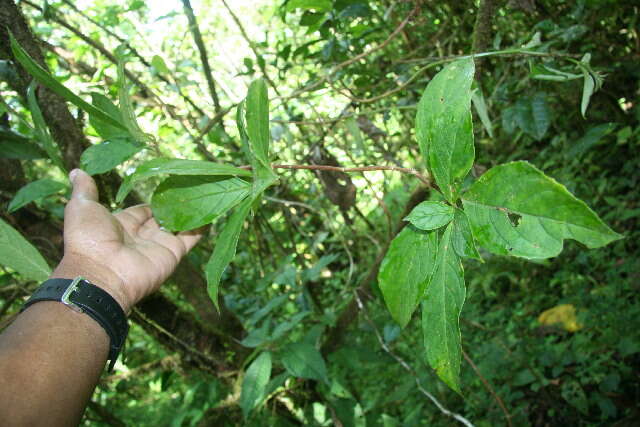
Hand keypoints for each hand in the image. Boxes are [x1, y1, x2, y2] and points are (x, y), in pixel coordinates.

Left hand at [51, 169, 202, 311]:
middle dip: (175, 205)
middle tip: (191, 187)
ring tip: (206, 193)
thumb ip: (85, 190)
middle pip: (163, 218)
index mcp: (121, 225)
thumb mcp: (82, 208)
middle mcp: (142, 236)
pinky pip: (191, 238)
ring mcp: (159, 245)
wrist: (101, 273)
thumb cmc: (88, 240)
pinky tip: (213, 211)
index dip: (153, 201)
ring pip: (179, 226)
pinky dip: (202, 227)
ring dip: (191, 212)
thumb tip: (77, 170)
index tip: (167, 187)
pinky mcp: (173, 253)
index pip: (142, 211)